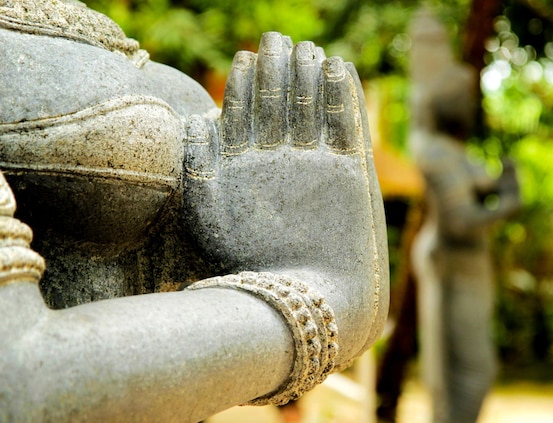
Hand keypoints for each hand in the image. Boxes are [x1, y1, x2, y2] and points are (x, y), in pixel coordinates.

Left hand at [182, 32, 387, 363]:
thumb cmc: (249, 260)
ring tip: (305, 49)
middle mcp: (282, 159)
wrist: (305, 297)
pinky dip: (343, 95)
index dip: (245, 81)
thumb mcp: (208, 208)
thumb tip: (197, 119)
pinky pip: (347, 124)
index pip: (246, 108)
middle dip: (278, 67)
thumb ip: (199, 160)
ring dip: (309, 74)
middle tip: (277, 39)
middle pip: (280, 99)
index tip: (245, 58)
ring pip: (313, 105)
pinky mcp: (352, 170)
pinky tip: (336, 67)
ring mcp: (317, 163)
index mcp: (246, 164)